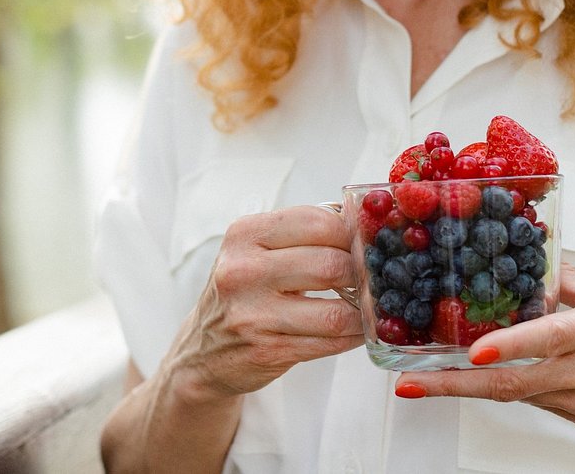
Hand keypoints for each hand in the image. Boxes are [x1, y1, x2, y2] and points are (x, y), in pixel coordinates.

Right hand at [164, 205, 364, 399]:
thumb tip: (361, 226)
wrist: (203, 352)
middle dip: (361, 272)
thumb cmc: (244, 293)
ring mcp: (252, 315)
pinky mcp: (267, 351)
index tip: (363, 244)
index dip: (350, 233)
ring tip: (369, 306)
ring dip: (364, 311)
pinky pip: (330, 342)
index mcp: (244, 235)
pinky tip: (357, 329)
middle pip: (330, 264)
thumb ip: (301, 235)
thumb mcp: (256, 251)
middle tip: (370, 277)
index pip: (317, 222)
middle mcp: (242, 271)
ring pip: (335, 312)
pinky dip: (354, 335)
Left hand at [393, 263, 574, 449]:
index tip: (476, 348)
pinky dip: (508, 388)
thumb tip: (530, 256)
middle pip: (518, 382)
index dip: (515, 346)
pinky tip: (476, 378)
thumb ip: (574, 284)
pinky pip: (541, 401)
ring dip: (471, 388)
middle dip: (458, 385)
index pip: (556, 338)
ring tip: (422, 380)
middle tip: (410, 385)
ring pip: (521, 394)